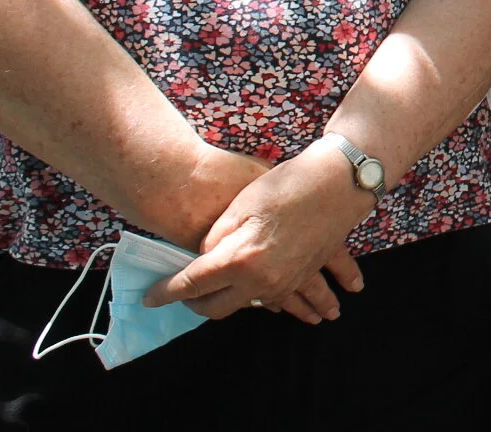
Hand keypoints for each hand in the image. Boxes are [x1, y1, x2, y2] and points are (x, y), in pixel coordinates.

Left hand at [144, 141, 372, 321]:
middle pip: (218, 307)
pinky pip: (287, 300)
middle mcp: (260, 281)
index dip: (166, 293)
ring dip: (232, 308)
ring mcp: (285, 283)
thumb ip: (216, 238)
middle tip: (182, 294)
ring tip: (214, 307)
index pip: (191, 285)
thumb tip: (208, 259)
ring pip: (253, 308)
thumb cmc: (287, 185)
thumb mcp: (240, 205)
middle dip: (195, 304)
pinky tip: (278, 306)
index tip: (150, 298)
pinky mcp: (304, 276)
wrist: (340, 182)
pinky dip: (281, 305)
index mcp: (239, 260)